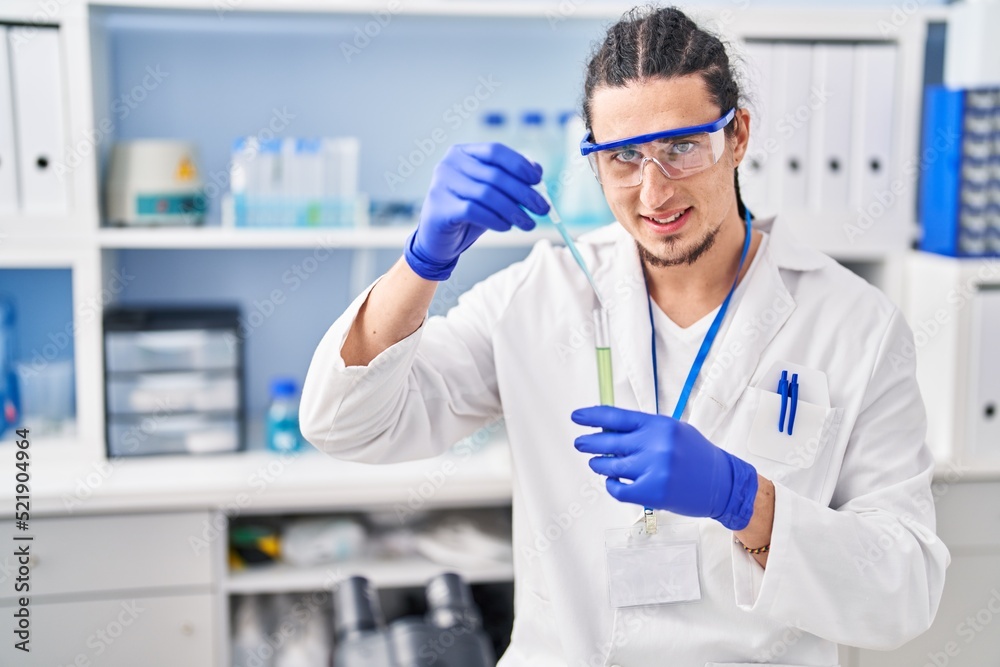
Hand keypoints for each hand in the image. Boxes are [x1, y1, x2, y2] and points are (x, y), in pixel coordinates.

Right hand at [404, 143, 549, 280]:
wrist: (438, 239)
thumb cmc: (468, 212)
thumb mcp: (492, 193)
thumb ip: (511, 179)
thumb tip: (538, 171)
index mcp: (463, 153)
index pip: (495, 151)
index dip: (519, 164)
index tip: (538, 181)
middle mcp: (449, 164)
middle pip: (494, 175)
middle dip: (523, 193)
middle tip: (543, 209)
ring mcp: (441, 185)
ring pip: (487, 194)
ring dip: (513, 210)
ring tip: (529, 224)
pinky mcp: (439, 207)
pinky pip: (474, 211)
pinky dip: (495, 220)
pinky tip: (507, 227)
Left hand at [571, 406, 757, 530]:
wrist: (722, 482)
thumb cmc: (695, 455)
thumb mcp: (672, 431)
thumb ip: (643, 429)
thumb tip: (607, 428)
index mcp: (659, 425)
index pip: (616, 417)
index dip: (592, 416)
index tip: (576, 417)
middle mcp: (655, 444)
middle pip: (608, 441)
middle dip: (589, 442)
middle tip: (580, 443)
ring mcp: (654, 469)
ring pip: (610, 466)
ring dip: (599, 464)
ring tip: (597, 463)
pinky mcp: (653, 492)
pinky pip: (618, 489)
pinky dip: (611, 485)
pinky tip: (613, 481)